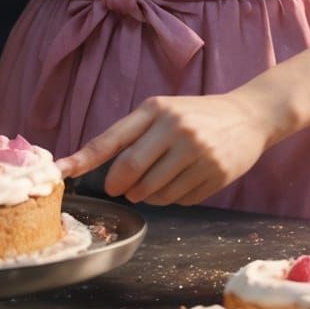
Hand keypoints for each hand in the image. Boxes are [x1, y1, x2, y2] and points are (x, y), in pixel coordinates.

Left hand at [56, 87, 282, 206]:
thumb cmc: (195, 115)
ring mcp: (197, 152)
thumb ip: (133, 134)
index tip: (62, 171)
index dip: (84, 158)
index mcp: (156, 109)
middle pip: (130, 172)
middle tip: (120, 187)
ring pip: (154, 191)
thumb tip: (100, 169)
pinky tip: (182, 181)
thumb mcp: (163, 110)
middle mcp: (176, 128)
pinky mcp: (215, 175)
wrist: (248, 116)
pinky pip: (179, 199)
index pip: (112, 139)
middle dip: (120, 185)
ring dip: (147, 194)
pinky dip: (172, 197)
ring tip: (155, 181)